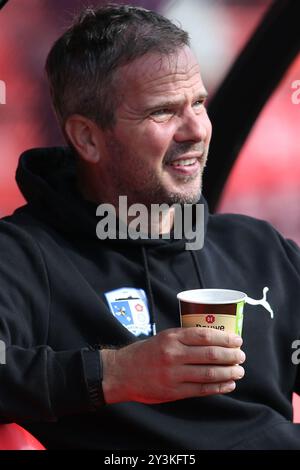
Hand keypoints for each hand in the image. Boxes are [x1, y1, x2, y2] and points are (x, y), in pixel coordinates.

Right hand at [101, 328, 245, 403]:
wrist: (122, 372)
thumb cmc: (146, 353)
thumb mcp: (164, 337)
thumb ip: (185, 339)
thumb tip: (214, 340)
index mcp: (172, 337)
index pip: (205, 336)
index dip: (225, 338)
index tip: (237, 340)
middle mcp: (174, 354)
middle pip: (211, 354)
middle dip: (231, 356)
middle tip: (242, 356)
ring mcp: (174, 375)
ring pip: (209, 373)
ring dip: (229, 372)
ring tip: (239, 371)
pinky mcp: (174, 391)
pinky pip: (201, 390)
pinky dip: (218, 387)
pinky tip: (228, 384)